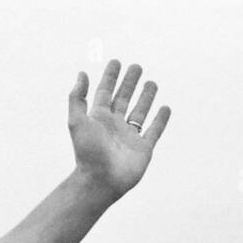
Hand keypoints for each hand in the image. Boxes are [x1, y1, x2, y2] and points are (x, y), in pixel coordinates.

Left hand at [68, 59, 169, 198]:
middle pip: (123, 99)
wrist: (100, 181)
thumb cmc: (87, 152)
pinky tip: (165, 108)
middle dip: (129, 83)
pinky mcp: (143, 148)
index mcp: (98, 119)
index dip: (110, 77)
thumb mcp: (77, 122)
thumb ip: (77, 98)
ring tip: (151, 83)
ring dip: (145, 97)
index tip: (116, 61)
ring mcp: (129, 137)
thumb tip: (81, 74)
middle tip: (136, 66)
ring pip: (139, 112)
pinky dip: (160, 119)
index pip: (104, 92)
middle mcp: (114, 126)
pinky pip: (154, 131)